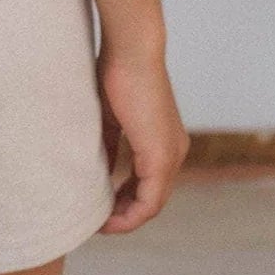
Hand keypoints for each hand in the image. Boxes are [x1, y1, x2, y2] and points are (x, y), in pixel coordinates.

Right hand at [96, 45, 188, 233]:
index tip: (103, 205)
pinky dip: (130, 213)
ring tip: (103, 225)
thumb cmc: (118, 71)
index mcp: (164, 139)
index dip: (126, 198)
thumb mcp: (112, 116)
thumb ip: (111, 144)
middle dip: (125, 213)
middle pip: (152, 198)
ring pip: (152, 203)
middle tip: (100, 221)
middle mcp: (174, 151)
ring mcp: (170, 155)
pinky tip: (109, 217)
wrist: (131, 49)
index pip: (150, 182)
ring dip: (127, 217)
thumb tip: (102, 167)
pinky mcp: (160, 156)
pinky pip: (150, 200)